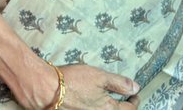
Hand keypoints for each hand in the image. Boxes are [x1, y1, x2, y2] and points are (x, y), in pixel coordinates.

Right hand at [20, 63, 138, 109]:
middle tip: (126, 98)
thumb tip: (135, 88)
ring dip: (109, 107)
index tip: (135, 94)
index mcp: (107, 109)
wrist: (46, 90)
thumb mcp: (99, 77)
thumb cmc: (73, 81)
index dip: (135, 101)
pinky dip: (96, 106)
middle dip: (123, 106)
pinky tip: (93, 99)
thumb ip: (119, 83)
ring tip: (109, 98)